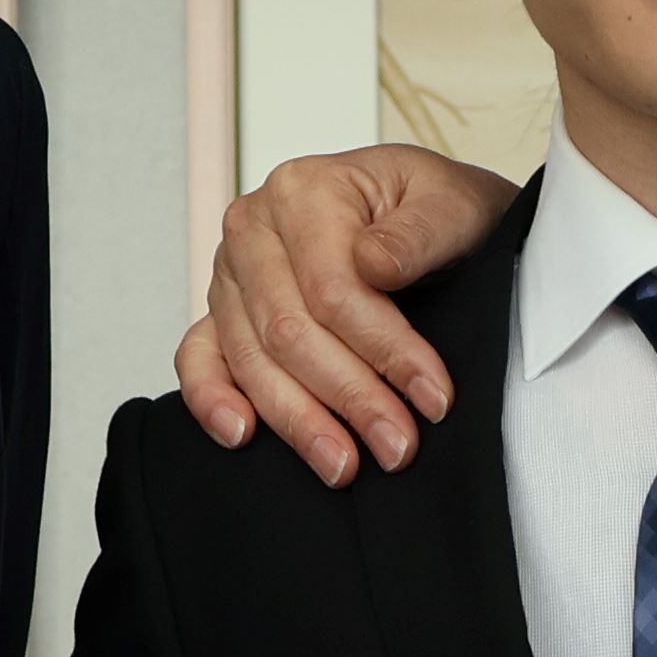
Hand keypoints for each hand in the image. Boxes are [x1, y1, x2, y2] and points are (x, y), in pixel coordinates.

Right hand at [175, 148, 517, 483]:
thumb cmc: (437, 209)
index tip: (432, 396)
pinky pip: (200, 357)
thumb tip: (374, 264)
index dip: (384, 349)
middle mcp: (254, 229)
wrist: (425, 212)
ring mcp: (232, 273)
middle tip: (397, 445)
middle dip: (348, 397)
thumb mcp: (456, 206)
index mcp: (304, 191)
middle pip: (289, 331)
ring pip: (251, 357)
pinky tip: (242, 434)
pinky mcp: (223, 311)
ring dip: (297, 419)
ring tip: (344, 465)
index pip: (333, 289)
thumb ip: (420, 233)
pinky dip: (213, 398)